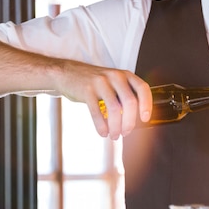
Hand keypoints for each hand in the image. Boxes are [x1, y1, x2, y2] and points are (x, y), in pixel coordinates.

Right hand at [0, 37, 152, 139]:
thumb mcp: (110, 85)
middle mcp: (114, 76)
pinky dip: (101, 125)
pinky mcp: (85, 89)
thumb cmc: (91, 84)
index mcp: (123, 74)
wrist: (62, 73)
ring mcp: (99, 81)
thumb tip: (135, 122)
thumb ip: (123, 97)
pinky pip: (96, 111)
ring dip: (115, 127)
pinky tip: (102, 133)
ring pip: (114, 109)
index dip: (146, 105)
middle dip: (129, 122)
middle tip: (124, 133)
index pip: (142, 88)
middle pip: (129, 103)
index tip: (145, 120)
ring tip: (113, 136)